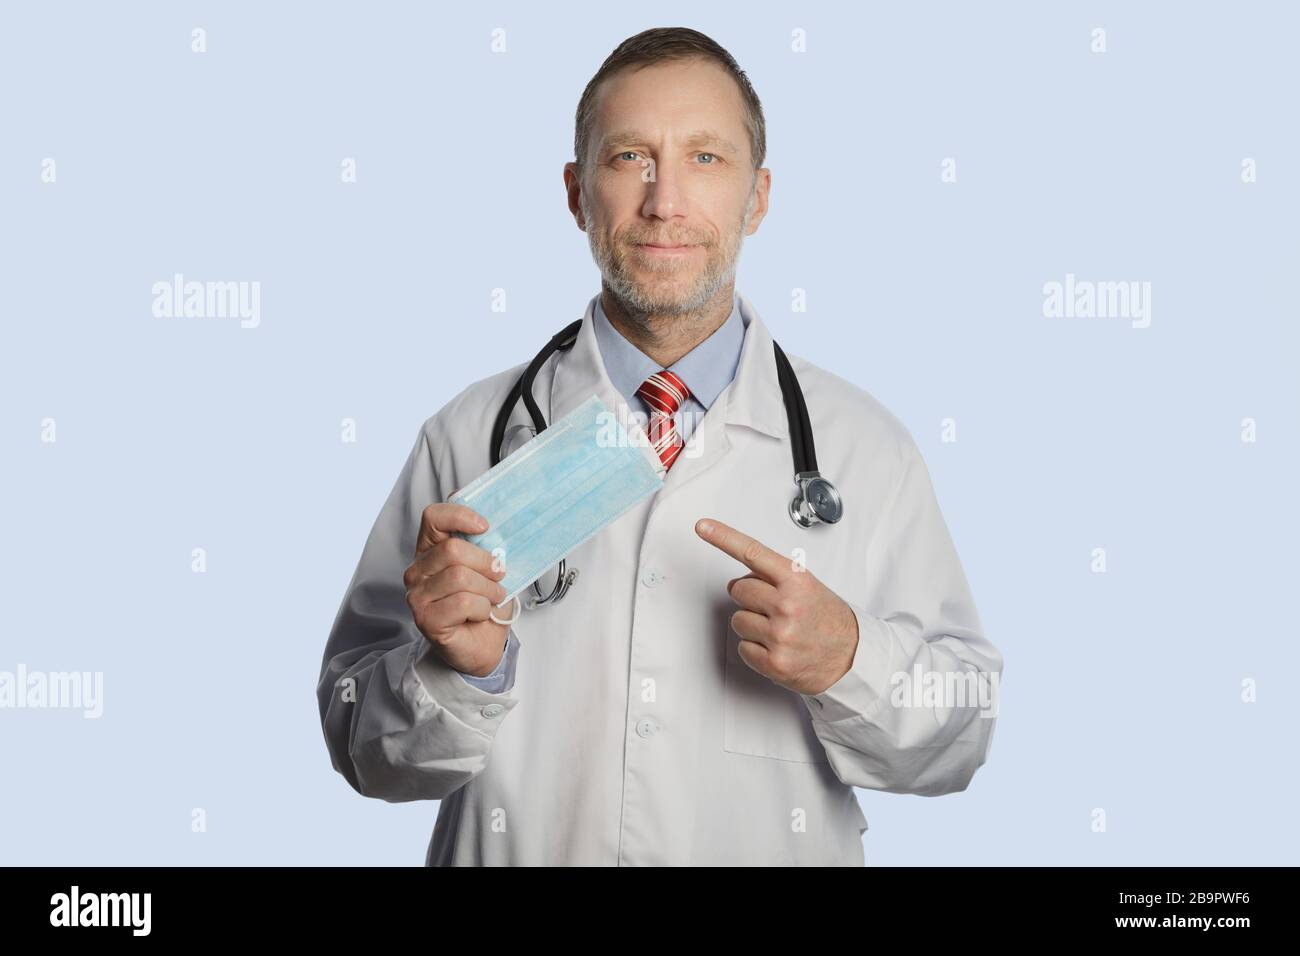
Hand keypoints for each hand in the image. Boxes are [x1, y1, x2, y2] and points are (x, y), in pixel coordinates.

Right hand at [404, 502, 510, 677]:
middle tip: (498, 576)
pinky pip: (463, 603)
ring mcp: (417, 596)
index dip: (460, 516)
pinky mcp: (425, 619)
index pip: (433, 517)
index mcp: (430, 550)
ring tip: (492, 598)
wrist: (483, 644)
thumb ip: (485, 544)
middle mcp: (417, 571)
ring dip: (488, 589)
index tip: (485, 527)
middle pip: (452, 550)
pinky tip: (481, 614)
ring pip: (460, 577)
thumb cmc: (484, 602)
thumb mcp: (488, 567)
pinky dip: (482, 608)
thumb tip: (496, 526)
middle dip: (486, 563)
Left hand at [695, 517, 858, 695]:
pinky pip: (742, 648)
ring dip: (752, 625)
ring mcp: (779, 635)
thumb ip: (775, 578)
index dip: (723, 537)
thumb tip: (739, 580)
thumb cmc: (828, 620)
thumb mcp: (808, 586)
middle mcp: (787, 605)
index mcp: (797, 581)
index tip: (703, 527)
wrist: (852, 658)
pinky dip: (755, 649)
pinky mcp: (773, 662)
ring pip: (737, 620)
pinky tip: (776, 647)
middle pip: (738, 589)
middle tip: (771, 607)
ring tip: (778, 630)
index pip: (753, 552)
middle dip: (749, 597)